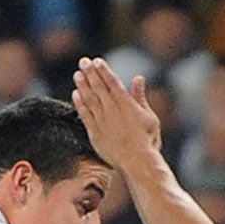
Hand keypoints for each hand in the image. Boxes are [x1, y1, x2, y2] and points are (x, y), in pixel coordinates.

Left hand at [71, 57, 161, 172]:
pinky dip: (79, 103)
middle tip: (83, 62)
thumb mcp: (149, 117)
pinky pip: (84, 115)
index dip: (103, 70)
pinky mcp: (94, 133)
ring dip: (82, 85)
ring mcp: (102, 121)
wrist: (137, 162)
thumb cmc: (147, 140)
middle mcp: (112, 109)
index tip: (97, 61)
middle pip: (98, 87)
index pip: (112, 82)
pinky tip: (75, 94)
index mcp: (126, 104)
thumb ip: (140, 97)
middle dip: (90, 73)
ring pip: (89, 99)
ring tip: (77, 74)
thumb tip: (138, 78)